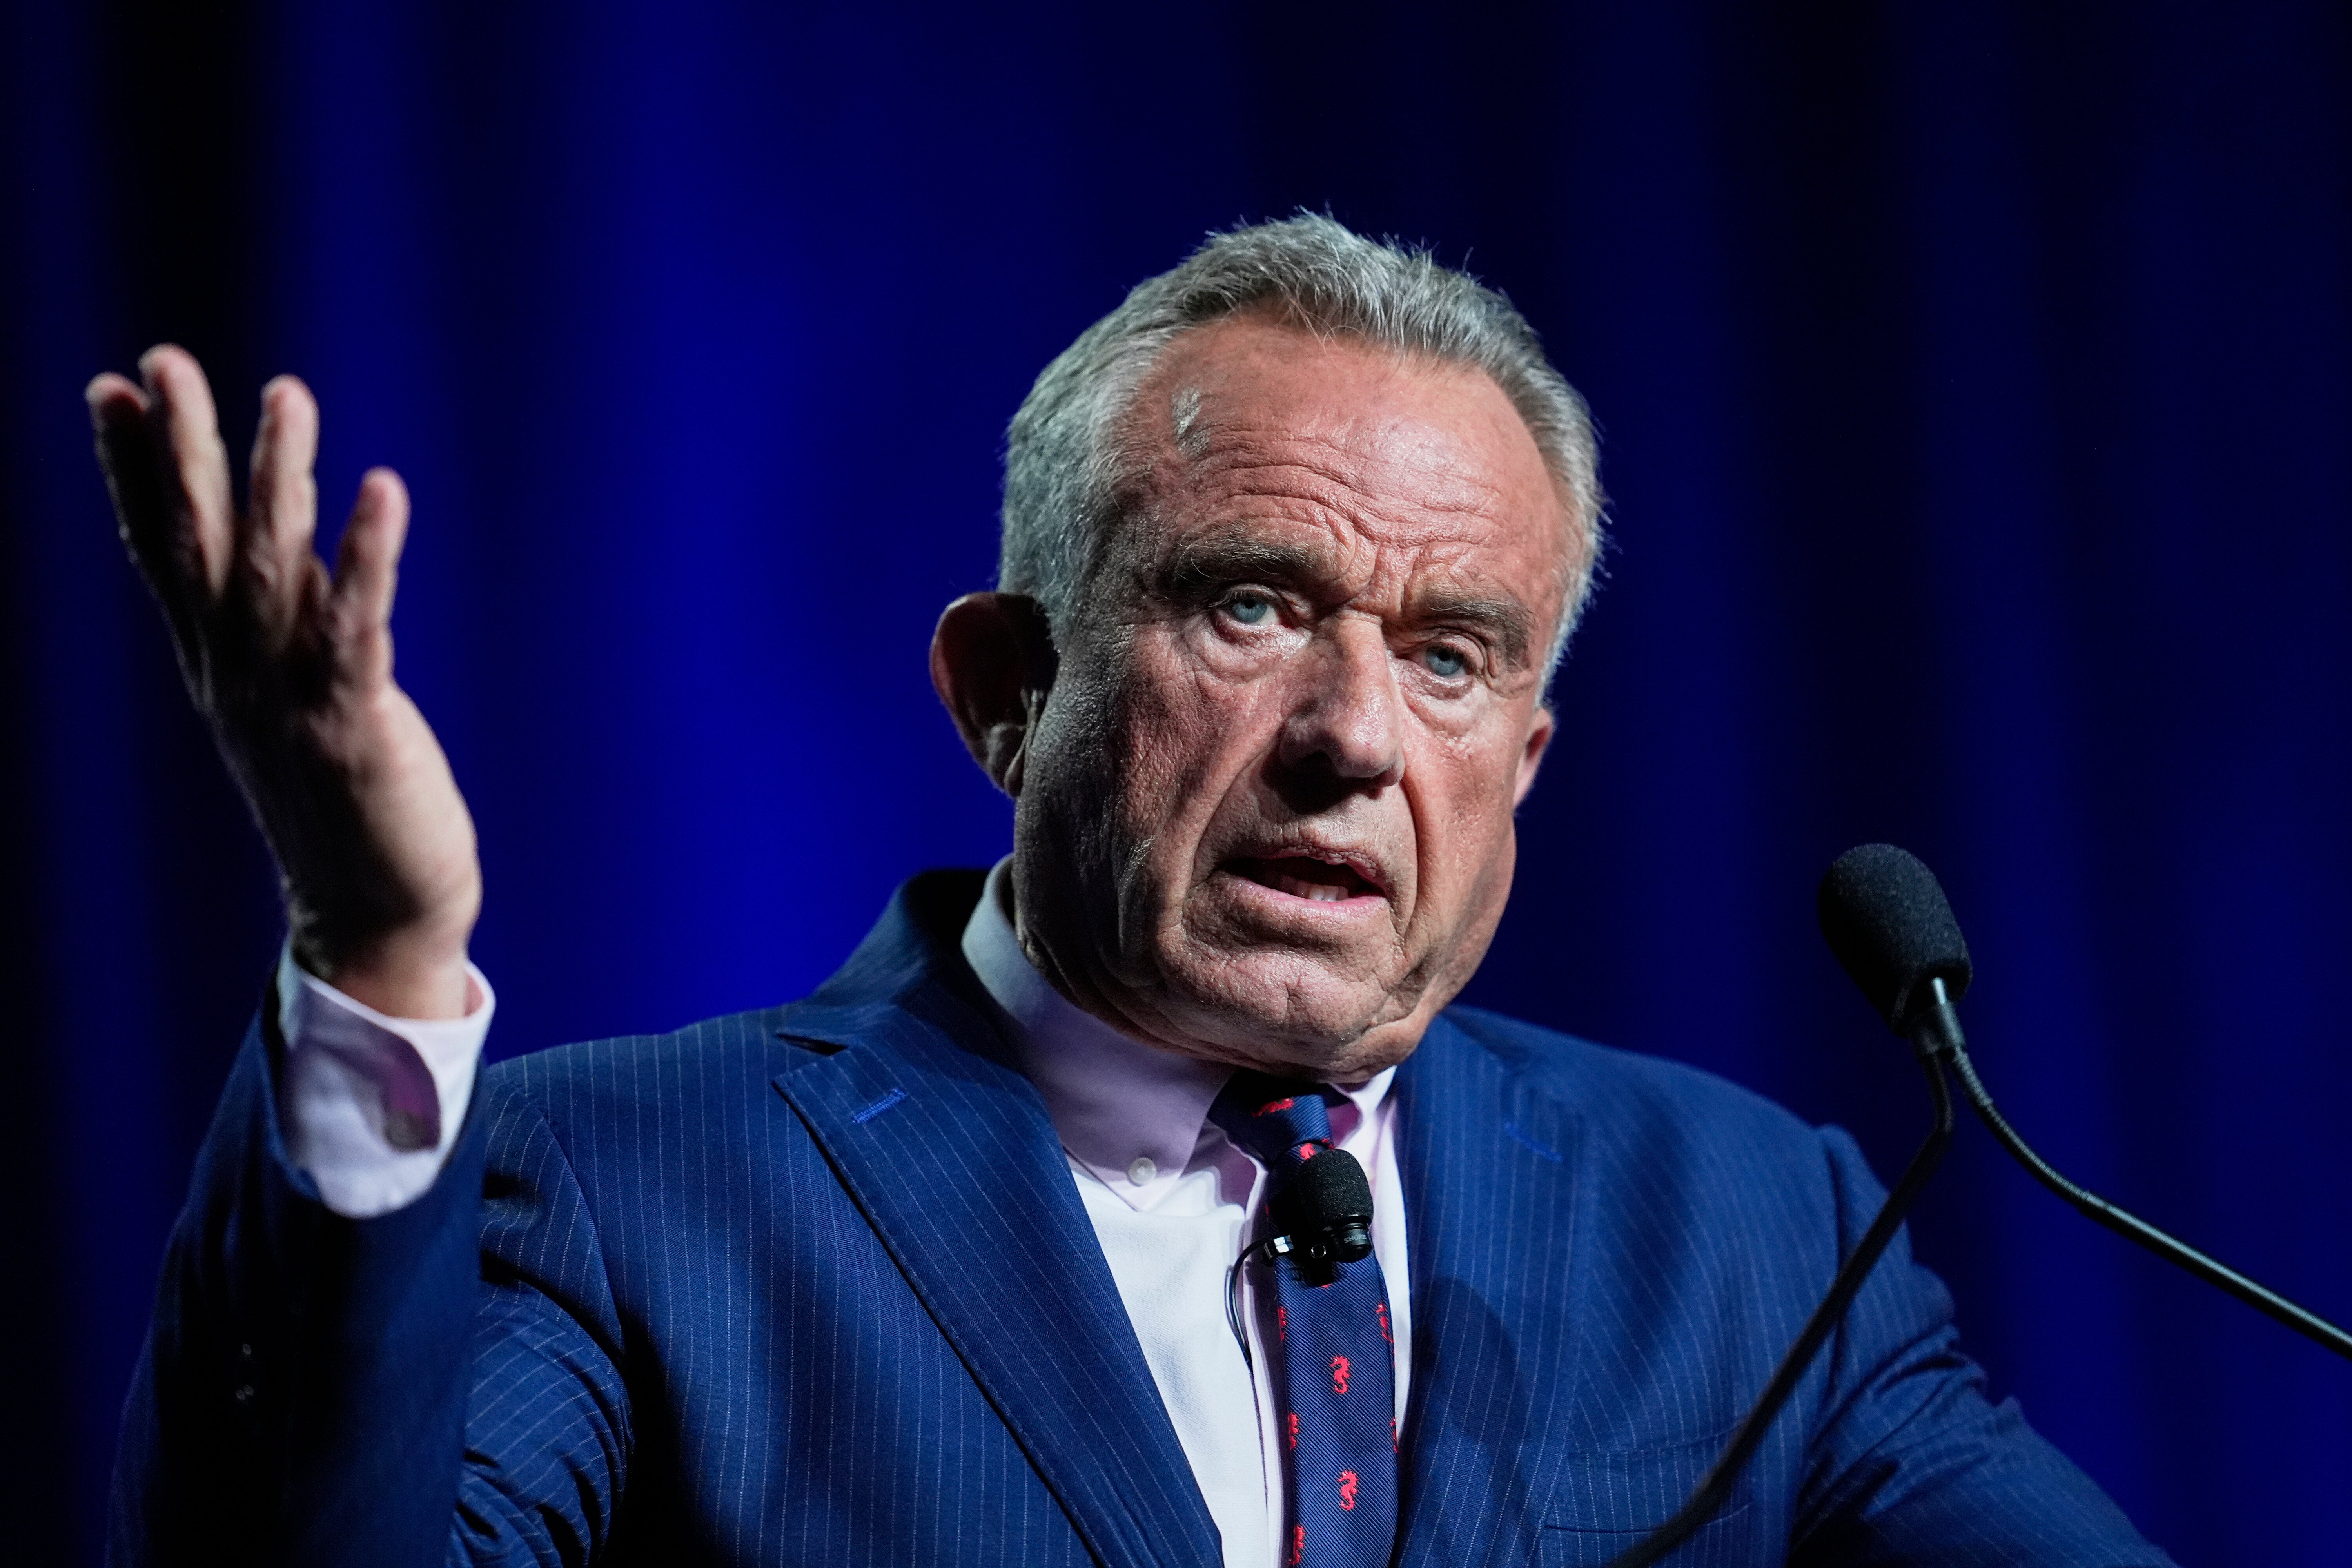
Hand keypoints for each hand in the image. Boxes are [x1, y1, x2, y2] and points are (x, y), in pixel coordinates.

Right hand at [88, 346, 479, 1018]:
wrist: (374, 911)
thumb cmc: (339, 797)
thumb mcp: (285, 698)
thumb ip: (273, 622)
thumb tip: (268, 541)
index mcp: (217, 666)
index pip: (164, 549)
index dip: (133, 469)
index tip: (110, 386)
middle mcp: (237, 675)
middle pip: (203, 545)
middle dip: (181, 451)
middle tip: (163, 361)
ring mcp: (290, 699)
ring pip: (276, 571)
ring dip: (281, 480)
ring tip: (286, 395)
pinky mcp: (356, 724)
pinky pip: (358, 626)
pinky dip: (368, 555)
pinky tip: (380, 489)